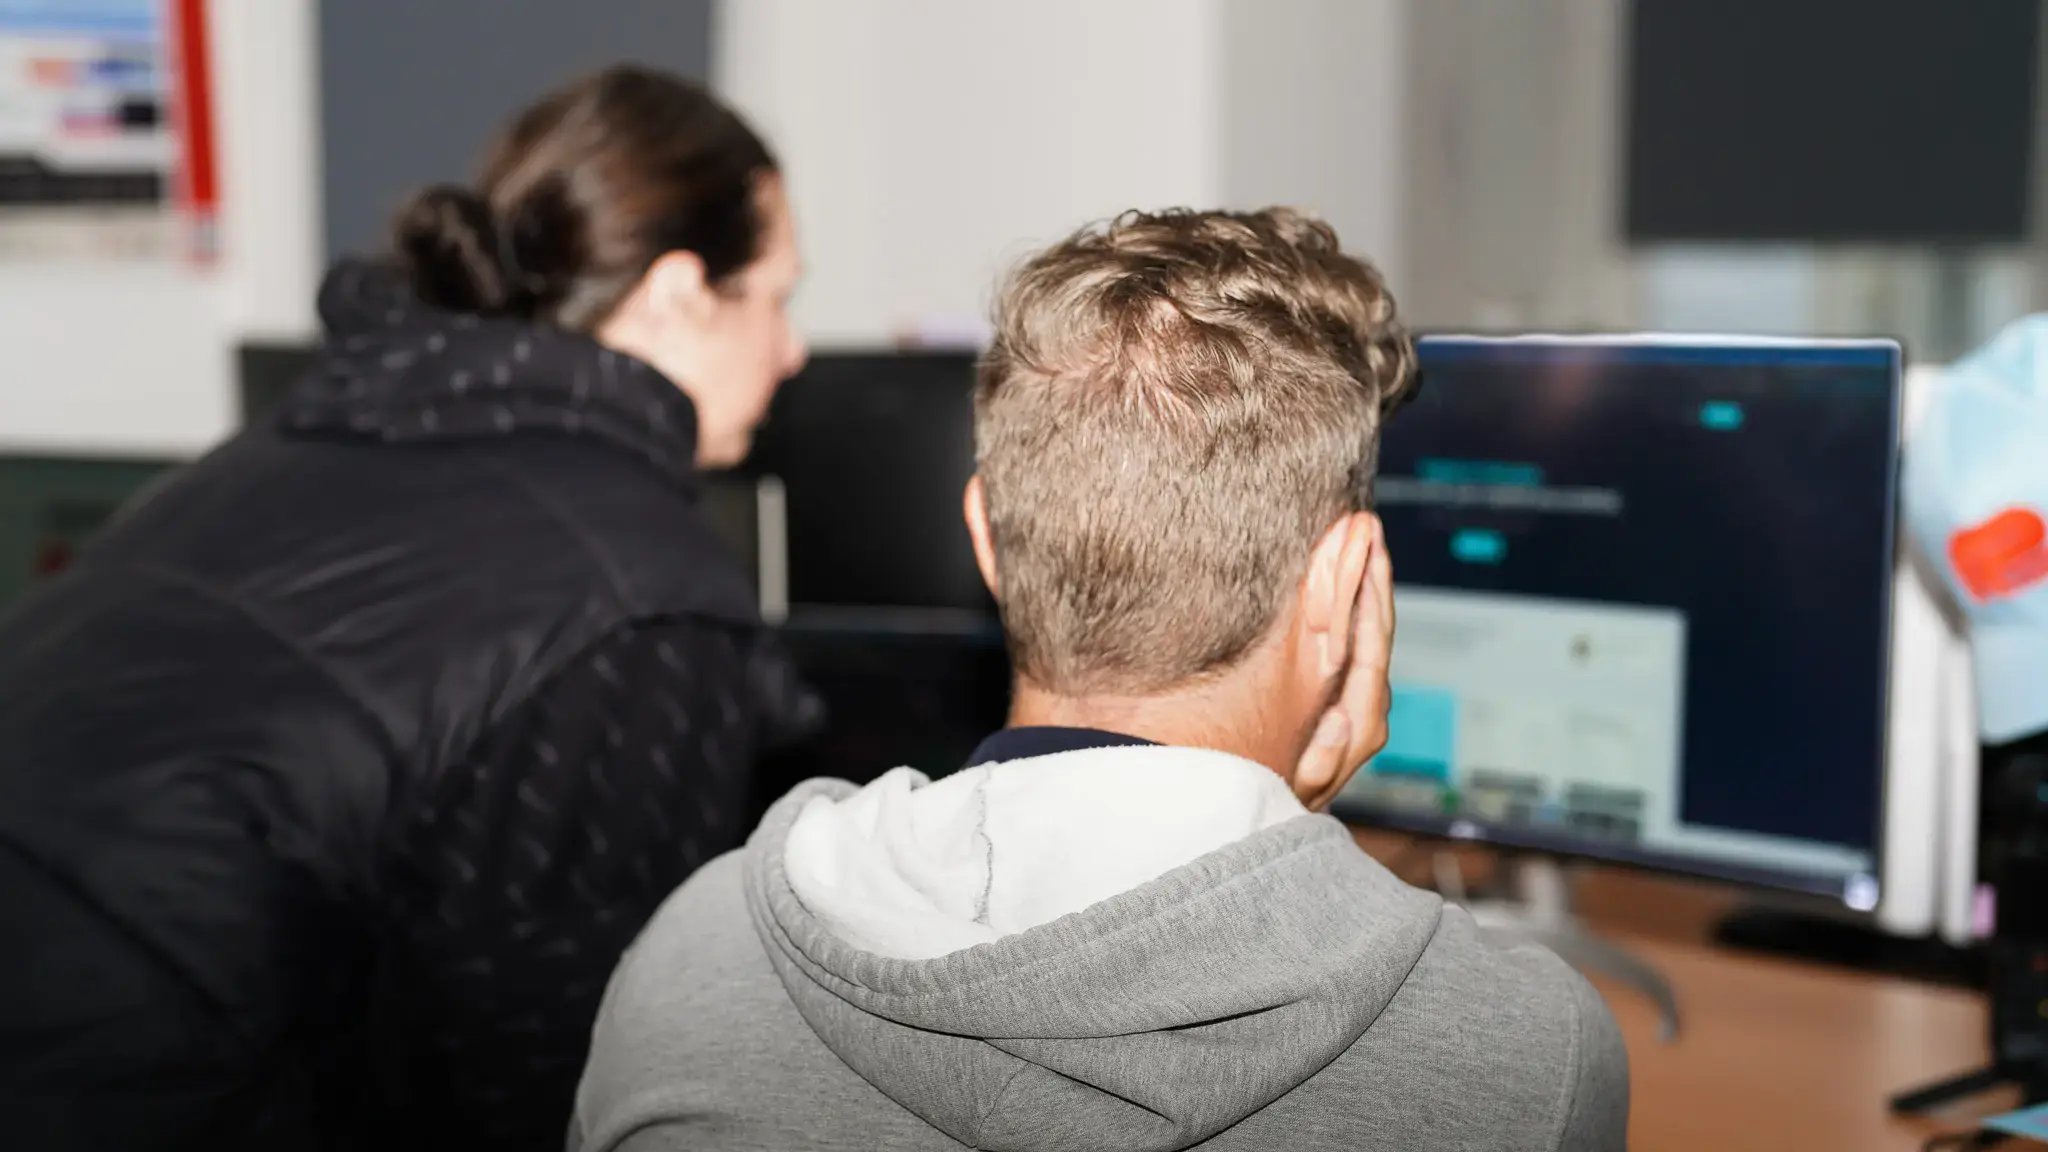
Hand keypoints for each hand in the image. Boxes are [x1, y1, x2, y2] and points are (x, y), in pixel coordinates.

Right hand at [1295, 514, 1395, 810]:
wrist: (1254, 838)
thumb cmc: (1270, 815)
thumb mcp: (1296, 793)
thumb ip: (1321, 760)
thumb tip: (1345, 715)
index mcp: (1357, 723)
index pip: (1370, 642)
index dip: (1369, 589)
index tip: (1366, 541)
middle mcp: (1361, 712)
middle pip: (1373, 630)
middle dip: (1370, 576)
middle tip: (1364, 525)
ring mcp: (1348, 708)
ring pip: (1361, 637)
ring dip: (1358, 589)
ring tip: (1355, 543)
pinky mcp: (1330, 707)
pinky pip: (1342, 650)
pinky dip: (1342, 614)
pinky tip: (1331, 590)